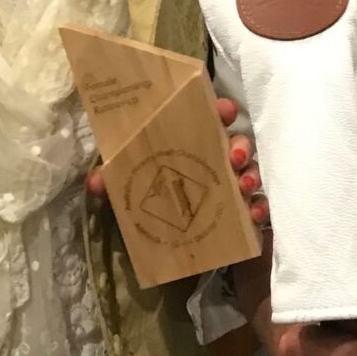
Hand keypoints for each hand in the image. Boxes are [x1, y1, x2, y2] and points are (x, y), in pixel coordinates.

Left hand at [86, 96, 268, 225]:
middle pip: (239, 141)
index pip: (212, 117)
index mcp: (192, 142)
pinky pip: (260, 206)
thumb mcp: (129, 185)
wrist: (171, 245)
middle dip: (241, 144)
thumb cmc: (153, 200)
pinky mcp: (244, 213)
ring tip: (242, 186)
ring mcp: (234, 185)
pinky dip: (261, 208)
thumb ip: (114, 179)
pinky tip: (254, 216)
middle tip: (232, 157)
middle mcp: (217, 159)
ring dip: (252, 174)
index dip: (221, 109)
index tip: (223, 111)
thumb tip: (95, 182)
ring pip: (252, 171)